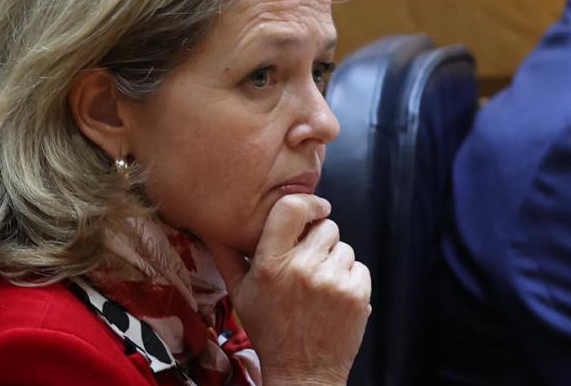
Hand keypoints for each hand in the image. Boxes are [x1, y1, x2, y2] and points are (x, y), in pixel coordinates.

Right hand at [207, 195, 371, 385]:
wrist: (303, 372)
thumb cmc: (269, 330)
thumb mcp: (240, 294)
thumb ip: (227, 256)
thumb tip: (211, 226)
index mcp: (271, 264)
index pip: (291, 208)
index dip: (307, 202)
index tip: (314, 207)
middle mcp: (302, 268)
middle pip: (325, 225)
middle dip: (319, 239)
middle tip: (308, 262)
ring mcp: (332, 281)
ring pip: (344, 246)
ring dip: (334, 261)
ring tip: (319, 285)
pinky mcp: (357, 295)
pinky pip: (359, 267)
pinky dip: (350, 279)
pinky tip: (334, 297)